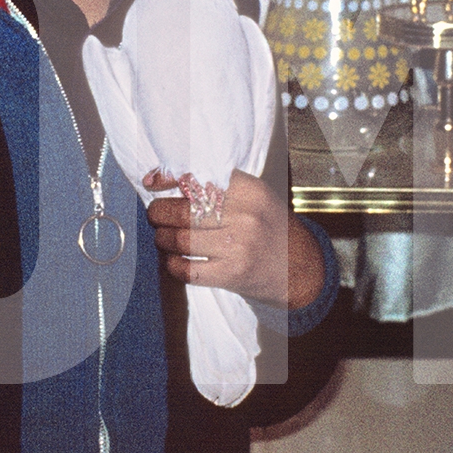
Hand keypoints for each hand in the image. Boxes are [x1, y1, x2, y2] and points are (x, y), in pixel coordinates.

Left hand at [146, 170, 322, 310]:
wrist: (301, 268)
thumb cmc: (270, 228)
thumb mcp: (254, 197)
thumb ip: (218, 186)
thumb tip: (166, 178)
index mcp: (249, 190)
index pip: (196, 177)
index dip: (168, 179)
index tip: (152, 182)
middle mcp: (244, 216)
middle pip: (182, 210)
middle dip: (158, 212)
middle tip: (156, 214)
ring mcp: (238, 247)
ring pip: (180, 239)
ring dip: (162, 238)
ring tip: (163, 236)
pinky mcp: (232, 274)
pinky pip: (187, 269)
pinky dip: (173, 264)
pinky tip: (174, 260)